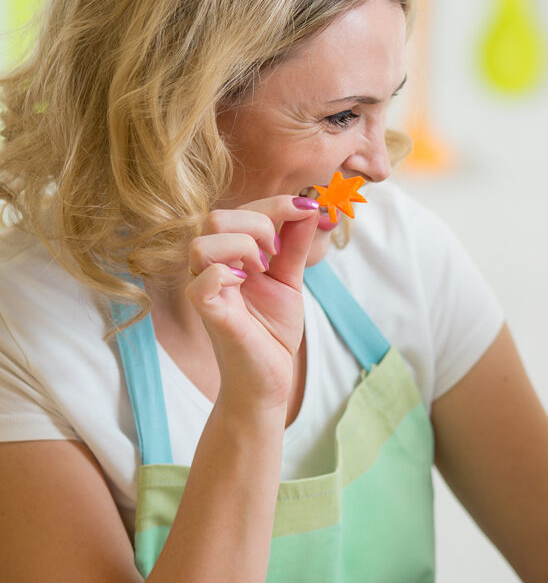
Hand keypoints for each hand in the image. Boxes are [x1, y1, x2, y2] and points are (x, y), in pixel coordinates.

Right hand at [185, 196, 319, 406]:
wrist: (270, 378)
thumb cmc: (272, 330)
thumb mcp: (290, 279)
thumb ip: (295, 244)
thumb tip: (310, 206)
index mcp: (229, 255)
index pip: (240, 209)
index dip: (276, 204)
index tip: (307, 210)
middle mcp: (211, 267)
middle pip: (217, 217)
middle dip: (259, 224)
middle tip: (277, 255)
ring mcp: (207, 290)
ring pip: (203, 242)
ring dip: (244, 248)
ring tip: (262, 271)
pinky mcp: (209, 314)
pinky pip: (202, 282)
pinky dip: (226, 274)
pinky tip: (245, 282)